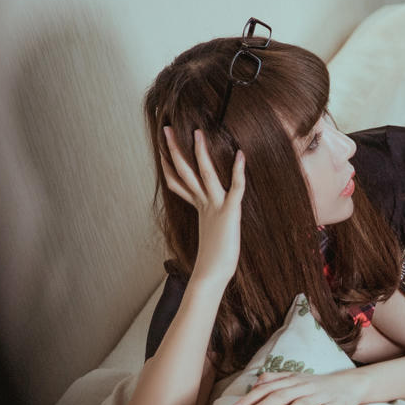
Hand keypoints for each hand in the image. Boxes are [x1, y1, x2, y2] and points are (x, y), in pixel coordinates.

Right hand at [160, 125, 244, 281]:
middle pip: (185, 172)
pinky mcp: (229, 212)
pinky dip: (238, 171)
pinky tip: (241, 155)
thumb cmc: (214, 259)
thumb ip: (210, 221)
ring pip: (205, 174)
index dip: (170, 165)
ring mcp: (215, 206)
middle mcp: (203, 203)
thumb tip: (210, 219)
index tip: (163, 150)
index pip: (179, 182)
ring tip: (198, 132)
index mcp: (199, 207)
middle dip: (175, 150)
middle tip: (166, 129)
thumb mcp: (211, 232)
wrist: (213, 275)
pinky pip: (235, 188)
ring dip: (200, 152)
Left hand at [228, 369, 370, 404]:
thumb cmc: (317, 386)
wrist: (350, 384)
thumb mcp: (296, 379)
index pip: (267, 389)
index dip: (250, 399)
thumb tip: (256, 382)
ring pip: (301, 403)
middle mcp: (304, 387)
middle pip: (281, 396)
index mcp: (292, 381)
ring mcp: (320, 396)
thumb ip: (276, 379)